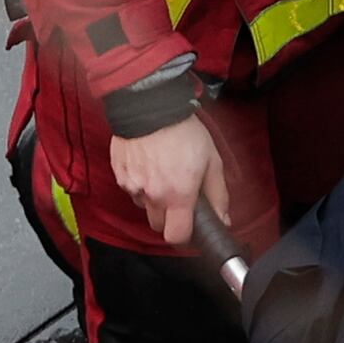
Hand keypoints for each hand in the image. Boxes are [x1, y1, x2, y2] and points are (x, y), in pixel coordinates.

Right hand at [108, 115, 215, 250]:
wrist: (150, 105)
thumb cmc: (184, 131)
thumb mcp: (212, 161)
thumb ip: (218, 195)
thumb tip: (223, 220)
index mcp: (178, 195)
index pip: (176, 237)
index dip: (184, 237)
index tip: (190, 227)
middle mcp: (152, 195)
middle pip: (158, 226)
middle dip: (168, 218)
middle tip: (178, 198)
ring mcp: (133, 185)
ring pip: (143, 206)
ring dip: (153, 198)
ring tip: (162, 173)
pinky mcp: (120, 174)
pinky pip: (131, 189)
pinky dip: (140, 183)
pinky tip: (148, 164)